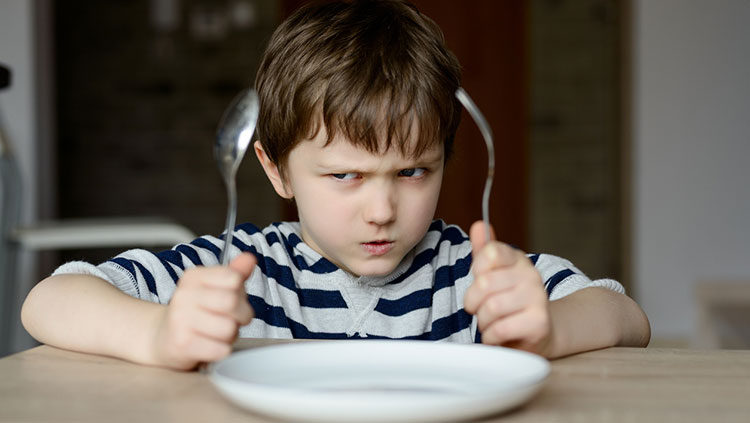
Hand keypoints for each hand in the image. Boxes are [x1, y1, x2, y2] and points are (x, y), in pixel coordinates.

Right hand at [149, 253, 255, 369]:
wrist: (164, 339)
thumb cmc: (196, 312)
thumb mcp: (214, 288)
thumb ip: (234, 273)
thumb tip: (250, 258)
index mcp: (194, 277)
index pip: (234, 278)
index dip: (240, 292)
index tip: (232, 298)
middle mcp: (184, 295)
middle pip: (232, 302)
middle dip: (241, 315)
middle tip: (232, 319)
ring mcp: (181, 319)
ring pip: (229, 328)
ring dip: (230, 335)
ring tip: (217, 333)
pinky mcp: (183, 344)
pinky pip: (221, 349)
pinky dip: (222, 350)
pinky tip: (210, 345)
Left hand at [463, 221, 552, 355]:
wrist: (537, 334)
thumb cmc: (509, 303)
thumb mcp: (493, 275)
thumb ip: (484, 252)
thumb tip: (478, 225)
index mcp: (518, 259)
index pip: (489, 253)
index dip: (477, 271)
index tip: (480, 283)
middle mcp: (531, 275)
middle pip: (484, 284)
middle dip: (473, 302)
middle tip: (481, 309)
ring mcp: (538, 298)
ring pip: (491, 307)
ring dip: (483, 322)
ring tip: (492, 323)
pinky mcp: (539, 322)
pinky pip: (500, 328)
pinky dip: (491, 337)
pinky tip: (498, 335)